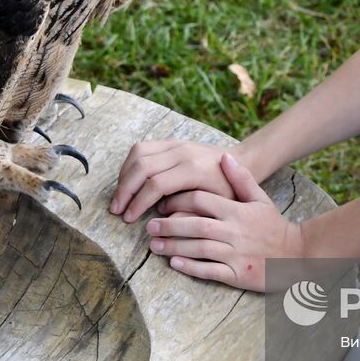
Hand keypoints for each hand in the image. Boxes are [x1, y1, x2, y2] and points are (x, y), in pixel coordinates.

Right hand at [112, 139, 240, 221]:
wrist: (242, 162)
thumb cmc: (230, 189)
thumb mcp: (216, 206)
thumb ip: (190, 212)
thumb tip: (163, 219)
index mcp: (193, 169)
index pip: (155, 184)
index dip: (138, 202)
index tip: (128, 219)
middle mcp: (182, 152)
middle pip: (141, 166)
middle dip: (125, 190)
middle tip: (116, 210)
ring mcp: (176, 143)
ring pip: (138, 152)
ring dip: (124, 175)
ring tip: (119, 197)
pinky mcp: (171, 141)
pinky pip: (142, 148)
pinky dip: (130, 164)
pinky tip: (128, 182)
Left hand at [146, 153, 303, 291]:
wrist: (297, 255)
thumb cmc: (273, 226)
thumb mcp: (260, 199)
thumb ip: (241, 178)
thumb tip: (224, 156)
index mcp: (237, 211)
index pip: (202, 200)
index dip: (179, 201)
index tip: (163, 204)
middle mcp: (234, 231)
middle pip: (195, 225)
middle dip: (169, 225)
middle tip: (149, 227)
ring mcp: (235, 254)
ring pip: (198, 248)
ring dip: (174, 247)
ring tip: (154, 246)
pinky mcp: (237, 274)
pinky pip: (210, 271)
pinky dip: (191, 267)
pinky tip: (175, 264)